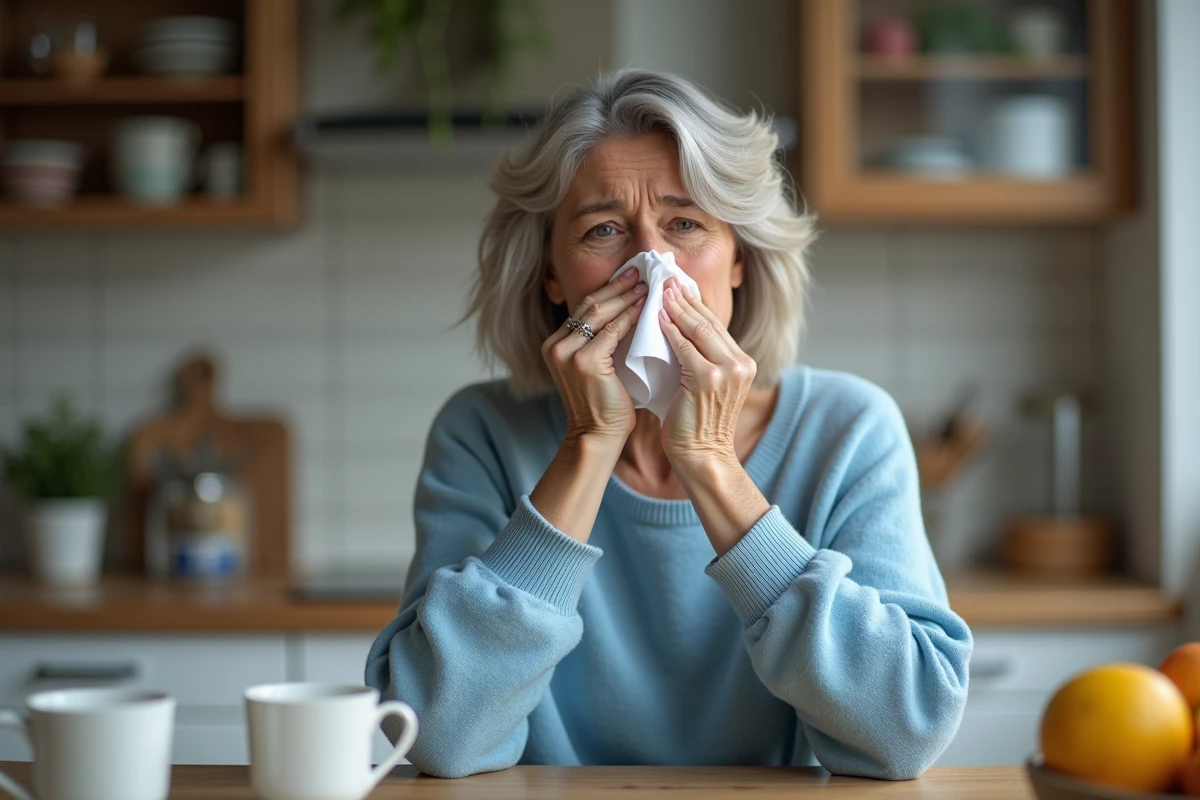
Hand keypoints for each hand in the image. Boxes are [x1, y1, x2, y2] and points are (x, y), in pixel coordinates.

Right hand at [541, 267, 647, 449]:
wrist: (596, 436)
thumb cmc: (604, 406)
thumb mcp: (597, 368)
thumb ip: (602, 342)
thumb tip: (628, 311)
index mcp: (556, 344)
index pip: (585, 309)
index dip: (608, 290)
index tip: (630, 276)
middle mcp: (556, 345)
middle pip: (590, 305)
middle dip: (618, 286)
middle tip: (641, 271)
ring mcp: (567, 353)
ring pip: (600, 314)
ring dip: (626, 297)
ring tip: (647, 285)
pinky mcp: (584, 362)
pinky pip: (611, 331)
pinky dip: (630, 317)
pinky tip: (645, 307)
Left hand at [658, 277, 756, 467]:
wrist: (703, 456)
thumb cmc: (698, 425)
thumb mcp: (706, 386)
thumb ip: (701, 360)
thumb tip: (678, 331)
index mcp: (742, 363)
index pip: (716, 325)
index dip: (695, 304)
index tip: (678, 286)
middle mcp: (740, 363)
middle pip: (709, 321)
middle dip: (685, 298)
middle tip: (666, 279)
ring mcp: (727, 370)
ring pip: (699, 329)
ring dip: (677, 307)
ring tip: (660, 290)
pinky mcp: (708, 378)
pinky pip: (685, 347)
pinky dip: (670, 330)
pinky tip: (657, 317)